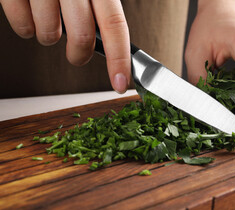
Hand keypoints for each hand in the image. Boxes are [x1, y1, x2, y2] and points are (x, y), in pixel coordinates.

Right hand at [0, 0, 130, 92]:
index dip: (119, 58)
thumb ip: (100, 9)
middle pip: (83, 37)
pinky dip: (26, 28)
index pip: (115, 25)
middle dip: (79, 56)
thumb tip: (115, 47)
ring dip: (50, 37)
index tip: (120, 83)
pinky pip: (22, 26)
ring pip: (50, 35)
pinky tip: (29, 12)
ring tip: (48, 20)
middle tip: (76, 55)